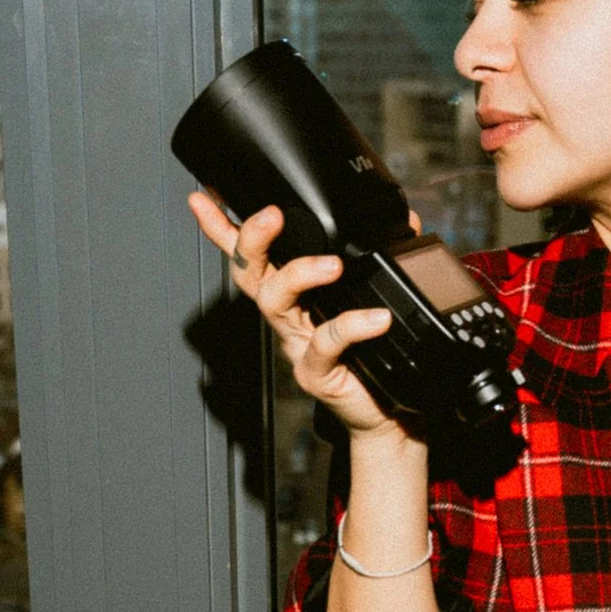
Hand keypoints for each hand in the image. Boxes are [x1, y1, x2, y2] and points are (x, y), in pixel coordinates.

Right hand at [186, 189, 403, 437]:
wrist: (385, 413)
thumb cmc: (374, 355)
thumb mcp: (374, 298)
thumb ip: (383, 258)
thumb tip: (406, 219)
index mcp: (295, 294)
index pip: (253, 255)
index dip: (224, 228)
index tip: (204, 197)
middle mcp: (288, 316)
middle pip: (251, 273)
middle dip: (252, 239)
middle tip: (272, 216)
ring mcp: (297, 344)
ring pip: (275, 302)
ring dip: (298, 275)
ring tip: (332, 266)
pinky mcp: (315, 373)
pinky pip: (325, 343)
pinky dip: (351, 325)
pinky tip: (376, 319)